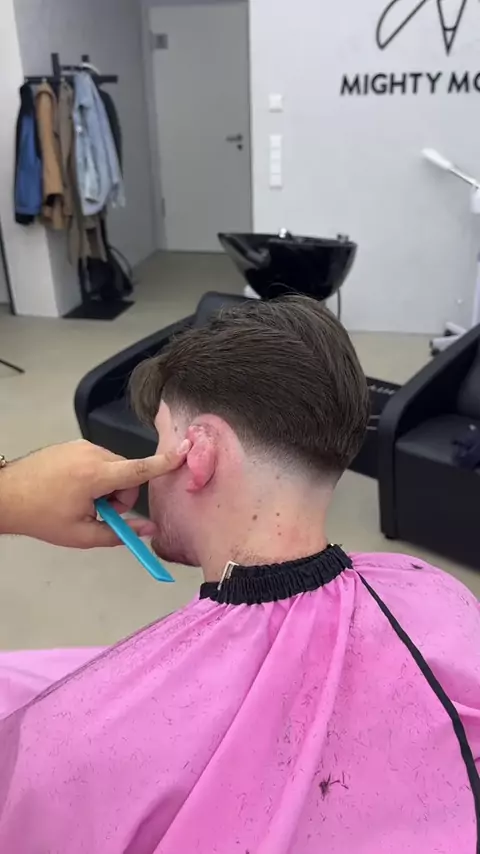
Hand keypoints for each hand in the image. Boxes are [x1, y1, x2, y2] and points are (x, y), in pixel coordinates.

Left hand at [0, 440, 189, 547]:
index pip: (139, 469)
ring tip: (82, 501)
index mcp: (95, 475)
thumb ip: (120, 533)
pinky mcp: (73, 445)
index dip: (165, 462)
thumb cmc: (41, 516)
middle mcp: (91, 453)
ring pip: (114, 467)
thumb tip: (149, 530)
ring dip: (107, 486)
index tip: (185, 450)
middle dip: (121, 494)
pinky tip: (73, 489)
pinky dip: (95, 476)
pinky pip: (98, 460)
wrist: (6, 496)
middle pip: (127, 472)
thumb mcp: (82, 535)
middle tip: (100, 512)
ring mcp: (81, 446)